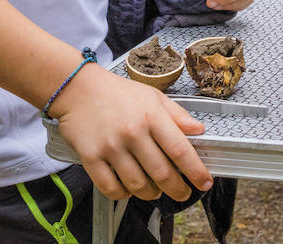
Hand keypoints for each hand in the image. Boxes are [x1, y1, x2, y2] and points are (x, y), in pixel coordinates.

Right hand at [52, 64, 212, 201]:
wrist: (78, 88)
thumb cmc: (118, 93)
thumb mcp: (153, 96)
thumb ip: (177, 114)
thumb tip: (199, 130)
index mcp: (152, 116)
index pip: (180, 150)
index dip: (195, 171)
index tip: (204, 182)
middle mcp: (132, 132)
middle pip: (161, 173)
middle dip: (177, 189)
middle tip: (183, 192)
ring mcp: (110, 147)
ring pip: (137, 185)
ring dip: (151, 194)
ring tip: (155, 190)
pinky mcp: (90, 157)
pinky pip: (111, 188)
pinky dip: (124, 194)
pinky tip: (129, 189)